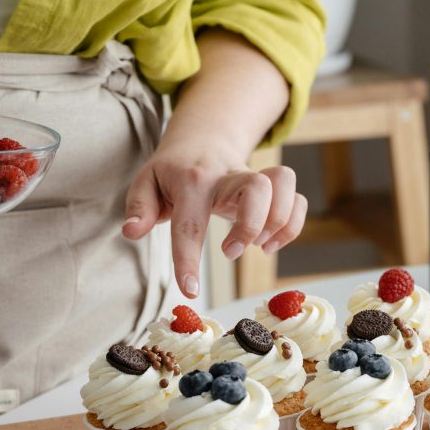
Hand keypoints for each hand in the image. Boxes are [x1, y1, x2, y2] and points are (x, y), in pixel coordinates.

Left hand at [122, 146, 306, 297]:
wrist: (203, 139)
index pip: (190, 222)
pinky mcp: (272, 187)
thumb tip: (131, 231)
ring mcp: (254, 179)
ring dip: (277, 222)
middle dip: (250, 225)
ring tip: (258, 246)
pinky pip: (297, 199)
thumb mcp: (146, 182)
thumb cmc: (172, 170)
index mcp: (192, 181)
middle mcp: (228, 176)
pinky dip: (292, 225)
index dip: (189, 258)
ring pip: (283, 184)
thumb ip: (138, 207)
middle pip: (257, 187)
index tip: (190, 290)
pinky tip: (271, 243)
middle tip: (229, 251)